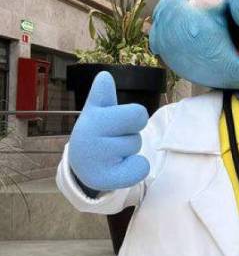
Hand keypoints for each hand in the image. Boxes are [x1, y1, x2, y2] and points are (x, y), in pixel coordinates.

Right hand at [68, 71, 149, 190]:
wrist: (82, 165)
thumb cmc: (97, 132)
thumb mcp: (97, 112)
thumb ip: (103, 95)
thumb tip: (104, 76)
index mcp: (94, 118)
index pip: (138, 113)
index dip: (135, 117)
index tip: (119, 120)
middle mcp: (91, 138)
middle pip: (138, 131)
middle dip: (132, 133)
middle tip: (117, 137)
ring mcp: (96, 160)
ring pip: (136, 149)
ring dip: (130, 151)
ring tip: (112, 152)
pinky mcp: (104, 179)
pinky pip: (140, 169)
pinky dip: (137, 168)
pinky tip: (120, 166)